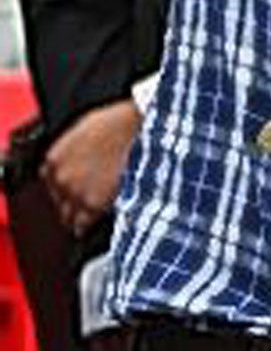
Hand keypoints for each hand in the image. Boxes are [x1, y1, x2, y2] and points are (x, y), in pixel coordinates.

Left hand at [41, 97, 141, 236]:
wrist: (140, 129)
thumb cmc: (120, 123)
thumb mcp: (85, 128)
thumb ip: (73, 148)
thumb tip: (76, 158)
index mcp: (55, 158)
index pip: (49, 179)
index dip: (62, 183)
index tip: (70, 186)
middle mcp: (61, 177)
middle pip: (58, 198)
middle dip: (69, 199)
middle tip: (82, 200)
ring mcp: (76, 192)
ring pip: (67, 214)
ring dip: (75, 215)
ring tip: (84, 217)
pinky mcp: (93, 203)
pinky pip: (83, 223)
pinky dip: (84, 226)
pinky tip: (87, 227)